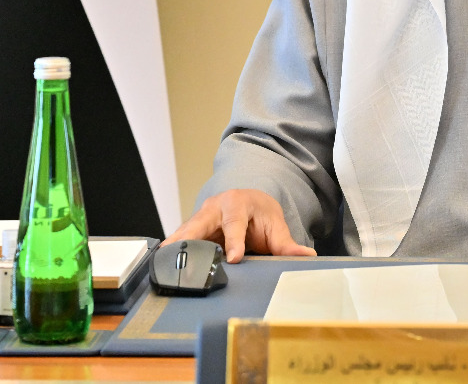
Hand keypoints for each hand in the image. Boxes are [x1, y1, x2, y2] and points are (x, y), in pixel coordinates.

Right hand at [167, 189, 317, 263]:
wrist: (250, 202)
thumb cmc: (261, 214)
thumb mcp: (275, 225)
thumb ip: (286, 243)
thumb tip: (307, 255)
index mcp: (238, 203)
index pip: (235, 224)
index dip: (234, 241)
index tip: (233, 258)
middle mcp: (215, 207)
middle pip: (200, 222)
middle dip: (189, 236)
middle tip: (177, 252)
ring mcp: (201, 217)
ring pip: (186, 231)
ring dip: (174, 245)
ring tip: (161, 262)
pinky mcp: (193, 229)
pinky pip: (181, 240)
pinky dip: (172, 251)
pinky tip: (162, 265)